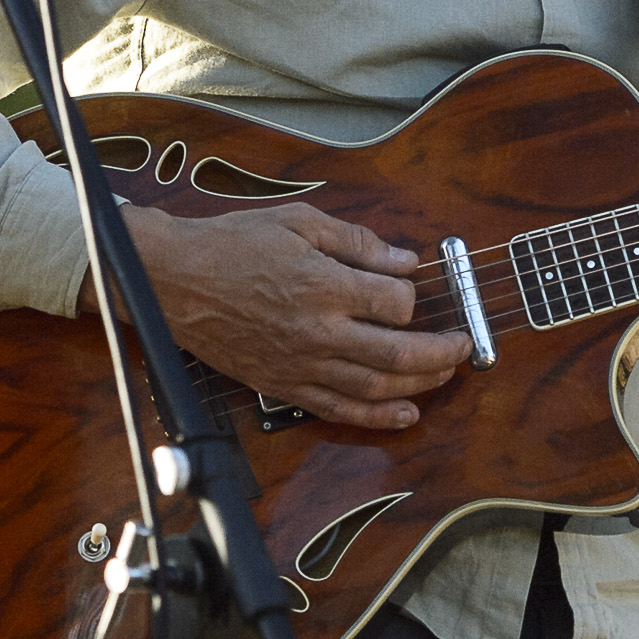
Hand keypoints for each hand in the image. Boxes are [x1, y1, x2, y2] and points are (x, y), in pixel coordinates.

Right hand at [100, 202, 470, 429]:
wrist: (175, 280)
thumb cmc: (233, 244)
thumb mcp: (299, 221)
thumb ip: (357, 242)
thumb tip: (406, 259)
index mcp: (325, 285)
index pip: (397, 302)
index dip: (413, 296)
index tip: (412, 288)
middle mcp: (319, 331)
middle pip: (400, 354)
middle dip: (441, 352)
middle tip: (462, 345)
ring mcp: (302, 365)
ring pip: (377, 387)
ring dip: (420, 385)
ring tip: (445, 375)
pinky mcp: (285, 386)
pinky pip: (340, 409)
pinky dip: (378, 417)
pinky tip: (406, 415)